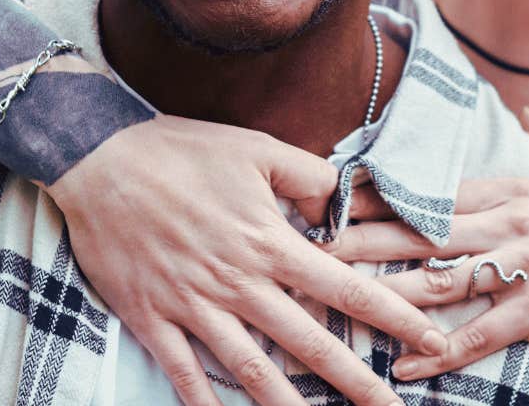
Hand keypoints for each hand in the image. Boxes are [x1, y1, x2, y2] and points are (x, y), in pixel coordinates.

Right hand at [46, 115, 447, 405]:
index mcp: (270, 242)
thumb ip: (307, 177)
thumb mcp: (255, 149)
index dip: (393, 317)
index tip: (429, 339)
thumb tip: (342, 204)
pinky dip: (206, 404)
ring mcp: (195, 305)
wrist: (100, 159)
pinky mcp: (153, 318)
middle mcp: (239, 282)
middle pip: (309, 344)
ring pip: (252, 370)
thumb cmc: (181, 150)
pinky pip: (185, 373)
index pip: (346, 288)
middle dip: (356, 383)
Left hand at [328, 108, 528, 384]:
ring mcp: (528, 266)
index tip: (331, 197)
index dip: (379, 195)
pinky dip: (439, 349)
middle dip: (360, 239)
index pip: (434, 190)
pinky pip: (479, 333)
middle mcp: (516, 223)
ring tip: (337, 301)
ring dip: (384, 293)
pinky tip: (404, 364)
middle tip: (309, 245)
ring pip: (440, 279)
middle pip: (421, 231)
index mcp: (520, 192)